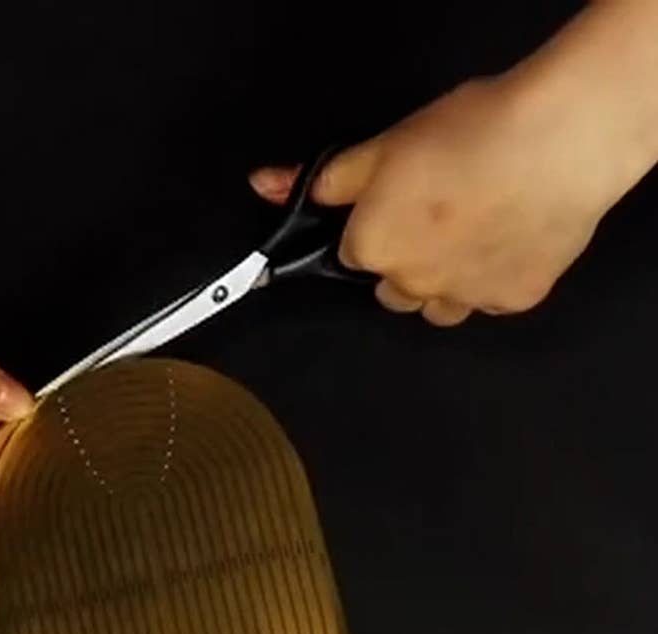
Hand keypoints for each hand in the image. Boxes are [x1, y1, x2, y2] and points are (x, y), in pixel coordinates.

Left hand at [249, 69, 642, 325]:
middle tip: (441, 215)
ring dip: (445, 281)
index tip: (401, 205)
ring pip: (438, 307)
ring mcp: (463, 299)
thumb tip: (265, 187)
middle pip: (393, 289)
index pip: (355, 253)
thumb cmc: (471, 132)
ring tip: (475, 232)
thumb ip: (328, 177)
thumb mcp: (386, 144)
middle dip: (407, 261)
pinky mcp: (512, 301)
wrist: (561, 139)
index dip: (376, 228)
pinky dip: (496, 276)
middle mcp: (409, 286)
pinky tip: (513, 238)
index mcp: (372, 248)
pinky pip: (491, 300)